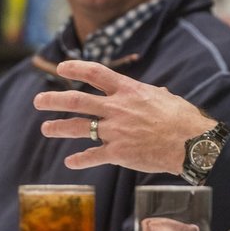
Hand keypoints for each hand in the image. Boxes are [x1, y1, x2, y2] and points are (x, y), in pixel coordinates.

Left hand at [34, 60, 215, 172]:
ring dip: (59, 128)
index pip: (96, 74)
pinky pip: (93, 156)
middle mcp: (117, 108)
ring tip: (46, 128)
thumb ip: (150, 95)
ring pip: (79, 128)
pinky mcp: (119, 153)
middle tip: (38, 100)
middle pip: (78, 101)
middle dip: (54, 100)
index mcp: (128, 90)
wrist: (191, 143)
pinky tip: (71, 162)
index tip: (62, 68)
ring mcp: (116, 131)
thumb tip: (153, 93)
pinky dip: (80, 159)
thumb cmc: (183, 118)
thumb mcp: (164, 97)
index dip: (76, 69)